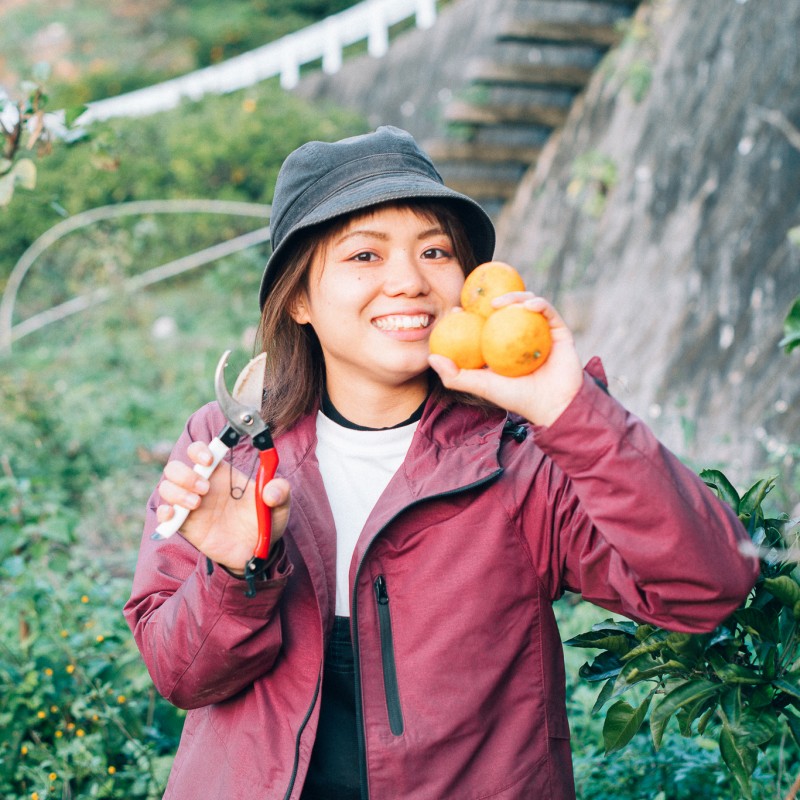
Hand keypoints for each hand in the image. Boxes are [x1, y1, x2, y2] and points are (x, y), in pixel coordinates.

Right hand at [155, 441, 290, 573]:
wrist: (258, 551)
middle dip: (185, 474)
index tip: (210, 460)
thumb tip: (270, 492)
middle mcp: (202, 485)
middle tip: (205, 488)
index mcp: (222, 474)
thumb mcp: (280, 505)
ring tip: (197, 504)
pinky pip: (163, 514)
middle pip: (175, 467)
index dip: (199, 450)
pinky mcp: (185, 525)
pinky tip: (176, 516)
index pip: (199, 451)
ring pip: (166, 487)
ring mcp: (191, 505)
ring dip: (176, 492)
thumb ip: (281, 492)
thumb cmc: (266, 521)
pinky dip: (164, 512)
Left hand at [428, 293, 583, 426]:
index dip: (467, 313)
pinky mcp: (558, 329)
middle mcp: (519, 335)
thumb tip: (431, 357)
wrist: (553, 405)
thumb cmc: (516, 397)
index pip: (482, 322)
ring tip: (497, 303)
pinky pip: (547, 311)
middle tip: (475, 300)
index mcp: (500, 345)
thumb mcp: (481, 385)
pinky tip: (528, 305)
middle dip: (487, 298)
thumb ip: (455, 375)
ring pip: (524, 304)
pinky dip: (538, 303)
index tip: (454, 310)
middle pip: (503, 308)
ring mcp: (539, 331)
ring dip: (512, 296)